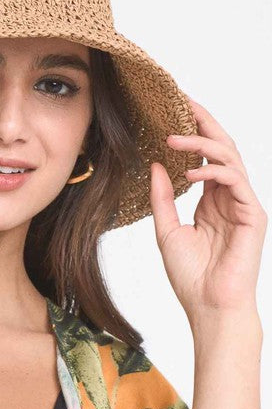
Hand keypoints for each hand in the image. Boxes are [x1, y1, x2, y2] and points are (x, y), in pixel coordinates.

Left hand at [149, 96, 266, 326]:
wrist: (208, 307)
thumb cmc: (190, 274)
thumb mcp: (166, 229)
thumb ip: (162, 197)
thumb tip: (155, 165)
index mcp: (210, 199)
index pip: (203, 156)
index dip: (192, 131)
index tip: (172, 111)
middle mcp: (228, 196)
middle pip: (220, 147)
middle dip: (203, 122)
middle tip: (181, 101)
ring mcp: (243, 203)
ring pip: (229, 157)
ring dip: (201, 142)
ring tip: (172, 136)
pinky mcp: (254, 214)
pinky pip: (235, 180)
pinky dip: (213, 170)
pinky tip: (189, 171)